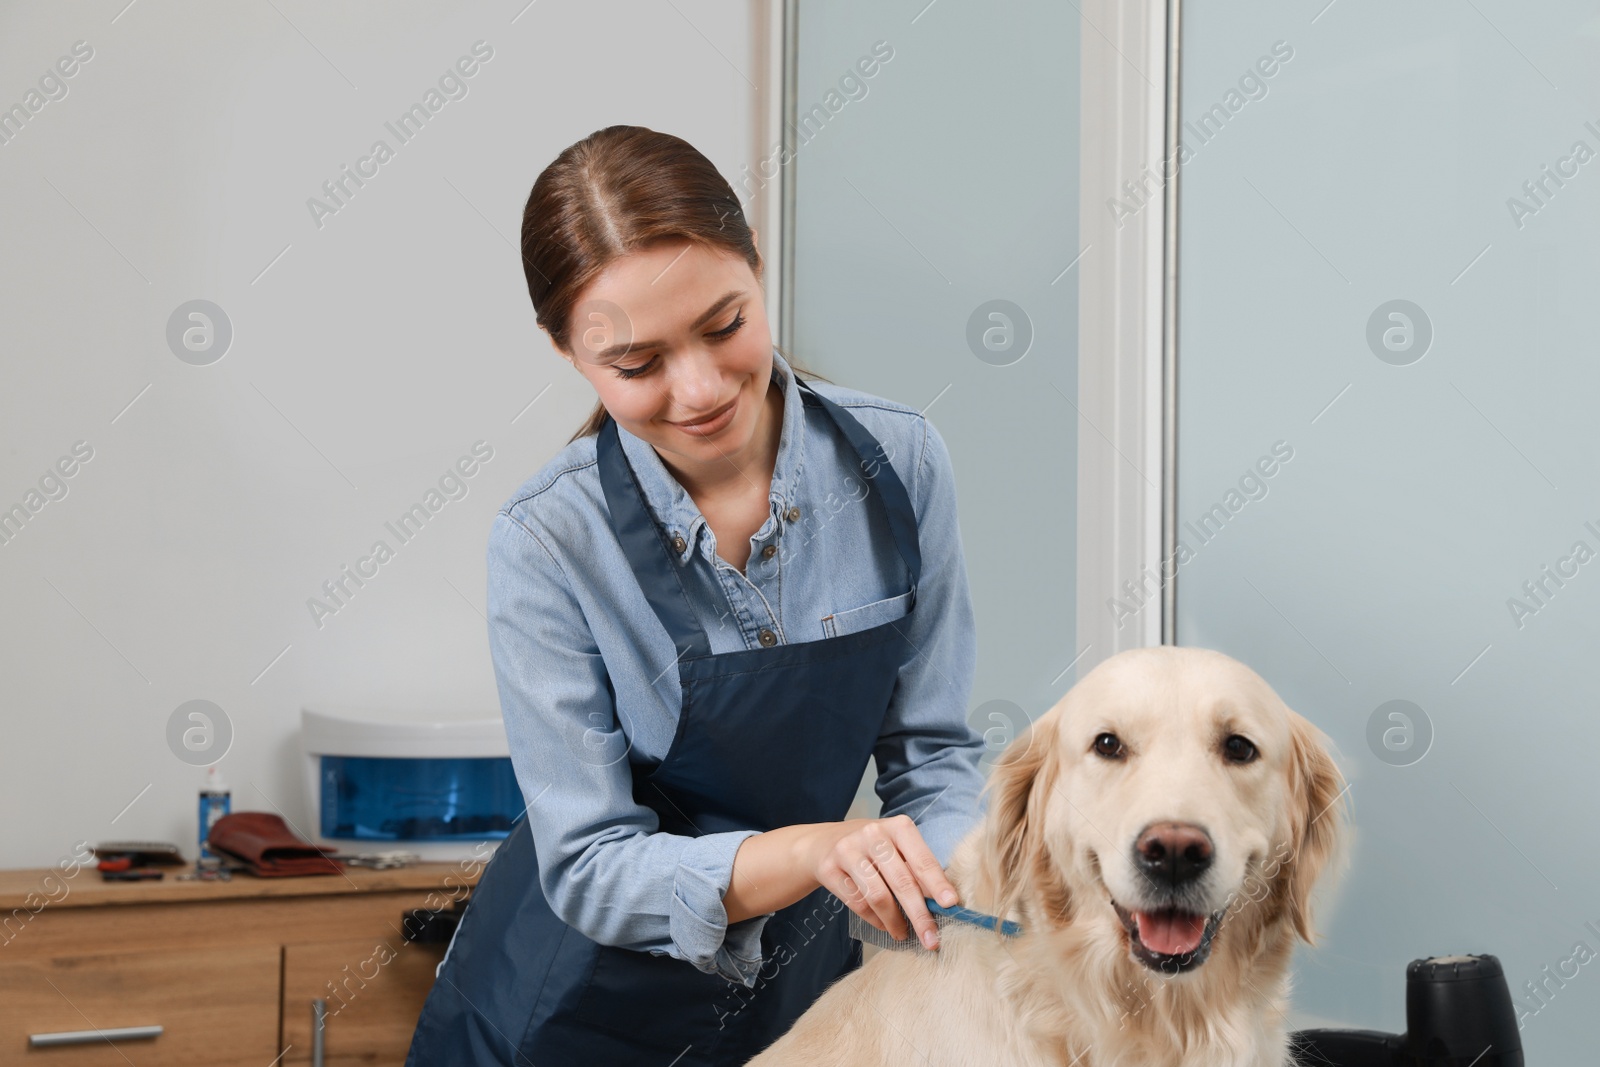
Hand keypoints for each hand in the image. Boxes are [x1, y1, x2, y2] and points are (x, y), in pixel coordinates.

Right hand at [801, 815, 958, 949]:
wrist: (823, 843)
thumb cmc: (873, 849)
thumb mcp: (897, 849)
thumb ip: (917, 871)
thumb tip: (943, 905)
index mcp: (898, 827)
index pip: (922, 860)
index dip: (937, 884)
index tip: (951, 905)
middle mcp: (873, 834)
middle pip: (902, 882)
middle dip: (920, 915)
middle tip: (931, 939)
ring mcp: (848, 850)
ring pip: (878, 896)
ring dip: (895, 921)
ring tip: (904, 934)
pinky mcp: (829, 868)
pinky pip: (858, 903)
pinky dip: (875, 920)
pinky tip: (884, 925)